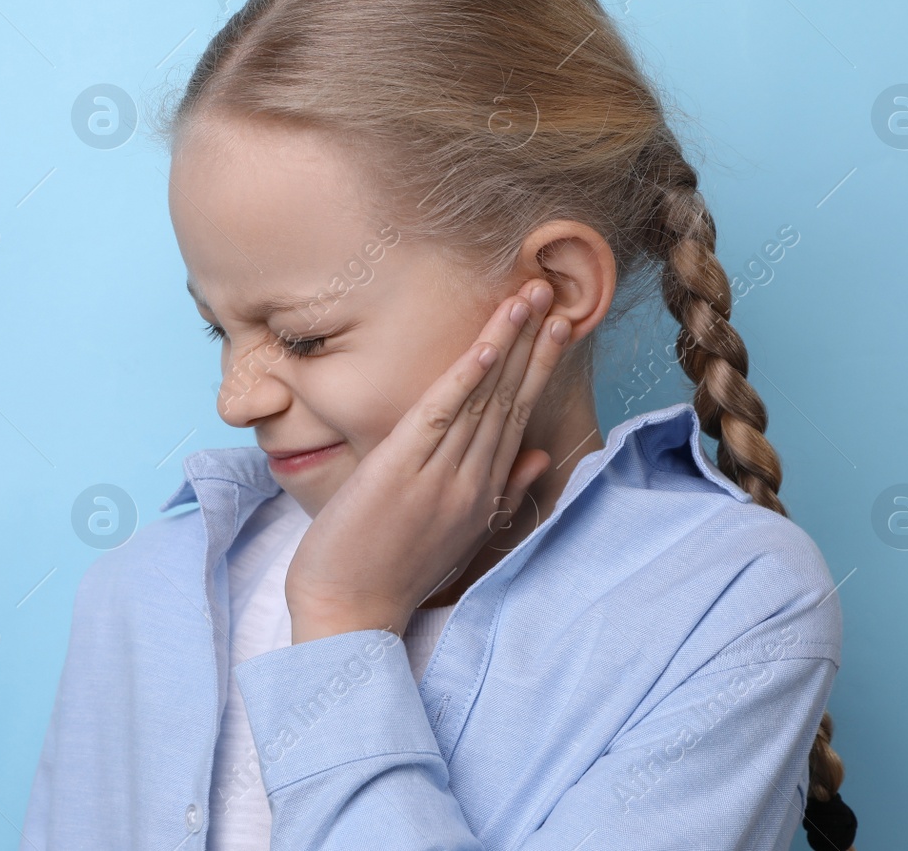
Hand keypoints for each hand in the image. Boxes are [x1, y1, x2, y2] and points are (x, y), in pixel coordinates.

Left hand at [284, 278, 573, 643]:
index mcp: (483, 491)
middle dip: (534, 344)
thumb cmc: (392, 571)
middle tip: (554, 294)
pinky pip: (441, 413)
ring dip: (509, 342)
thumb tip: (536, 457)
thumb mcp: (458, 533)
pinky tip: (486, 343)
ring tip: (529, 297)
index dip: (539, 368)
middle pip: (510, 398)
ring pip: (484, 397)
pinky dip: (466, 376)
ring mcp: (439, 474)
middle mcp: (471, 480)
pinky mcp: (402, 469)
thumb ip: (500, 492)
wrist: (348, 611)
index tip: (559, 327)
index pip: (518, 416)